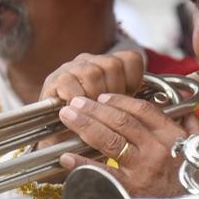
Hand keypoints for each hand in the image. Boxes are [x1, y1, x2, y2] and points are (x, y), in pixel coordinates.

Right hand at [34, 51, 148, 155]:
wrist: (59, 138)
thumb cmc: (93, 126)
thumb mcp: (118, 111)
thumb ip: (131, 101)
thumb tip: (145, 104)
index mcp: (109, 64)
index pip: (131, 59)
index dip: (133, 80)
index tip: (127, 98)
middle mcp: (90, 61)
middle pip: (113, 65)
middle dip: (115, 92)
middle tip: (108, 109)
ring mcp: (71, 68)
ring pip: (92, 72)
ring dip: (94, 96)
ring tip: (92, 111)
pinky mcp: (54, 80)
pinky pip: (70, 83)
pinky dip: (75, 99)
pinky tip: (76, 110)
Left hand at [58, 93, 198, 198]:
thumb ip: (195, 128)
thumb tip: (187, 113)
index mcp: (173, 136)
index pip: (143, 110)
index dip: (120, 100)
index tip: (104, 98)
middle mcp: (157, 149)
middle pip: (121, 120)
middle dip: (94, 108)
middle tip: (76, 103)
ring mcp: (143, 169)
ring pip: (109, 139)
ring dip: (85, 125)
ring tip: (68, 117)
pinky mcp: (132, 190)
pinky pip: (102, 173)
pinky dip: (82, 163)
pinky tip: (66, 156)